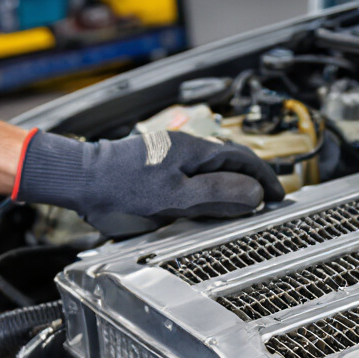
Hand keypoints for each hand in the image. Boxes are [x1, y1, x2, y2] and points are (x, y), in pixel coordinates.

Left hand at [13, 130, 285, 235]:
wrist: (79, 180)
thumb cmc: (121, 187)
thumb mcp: (176, 198)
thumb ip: (217, 195)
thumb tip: (253, 193)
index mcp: (194, 150)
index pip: (244, 159)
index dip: (265, 179)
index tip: (279, 196)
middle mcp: (184, 149)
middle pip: (229, 163)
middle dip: (250, 183)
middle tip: (265, 204)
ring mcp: (169, 157)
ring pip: (210, 171)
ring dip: (229, 188)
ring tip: (240, 208)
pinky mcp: (155, 168)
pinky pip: (192, 178)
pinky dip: (207, 191)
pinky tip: (204, 206)